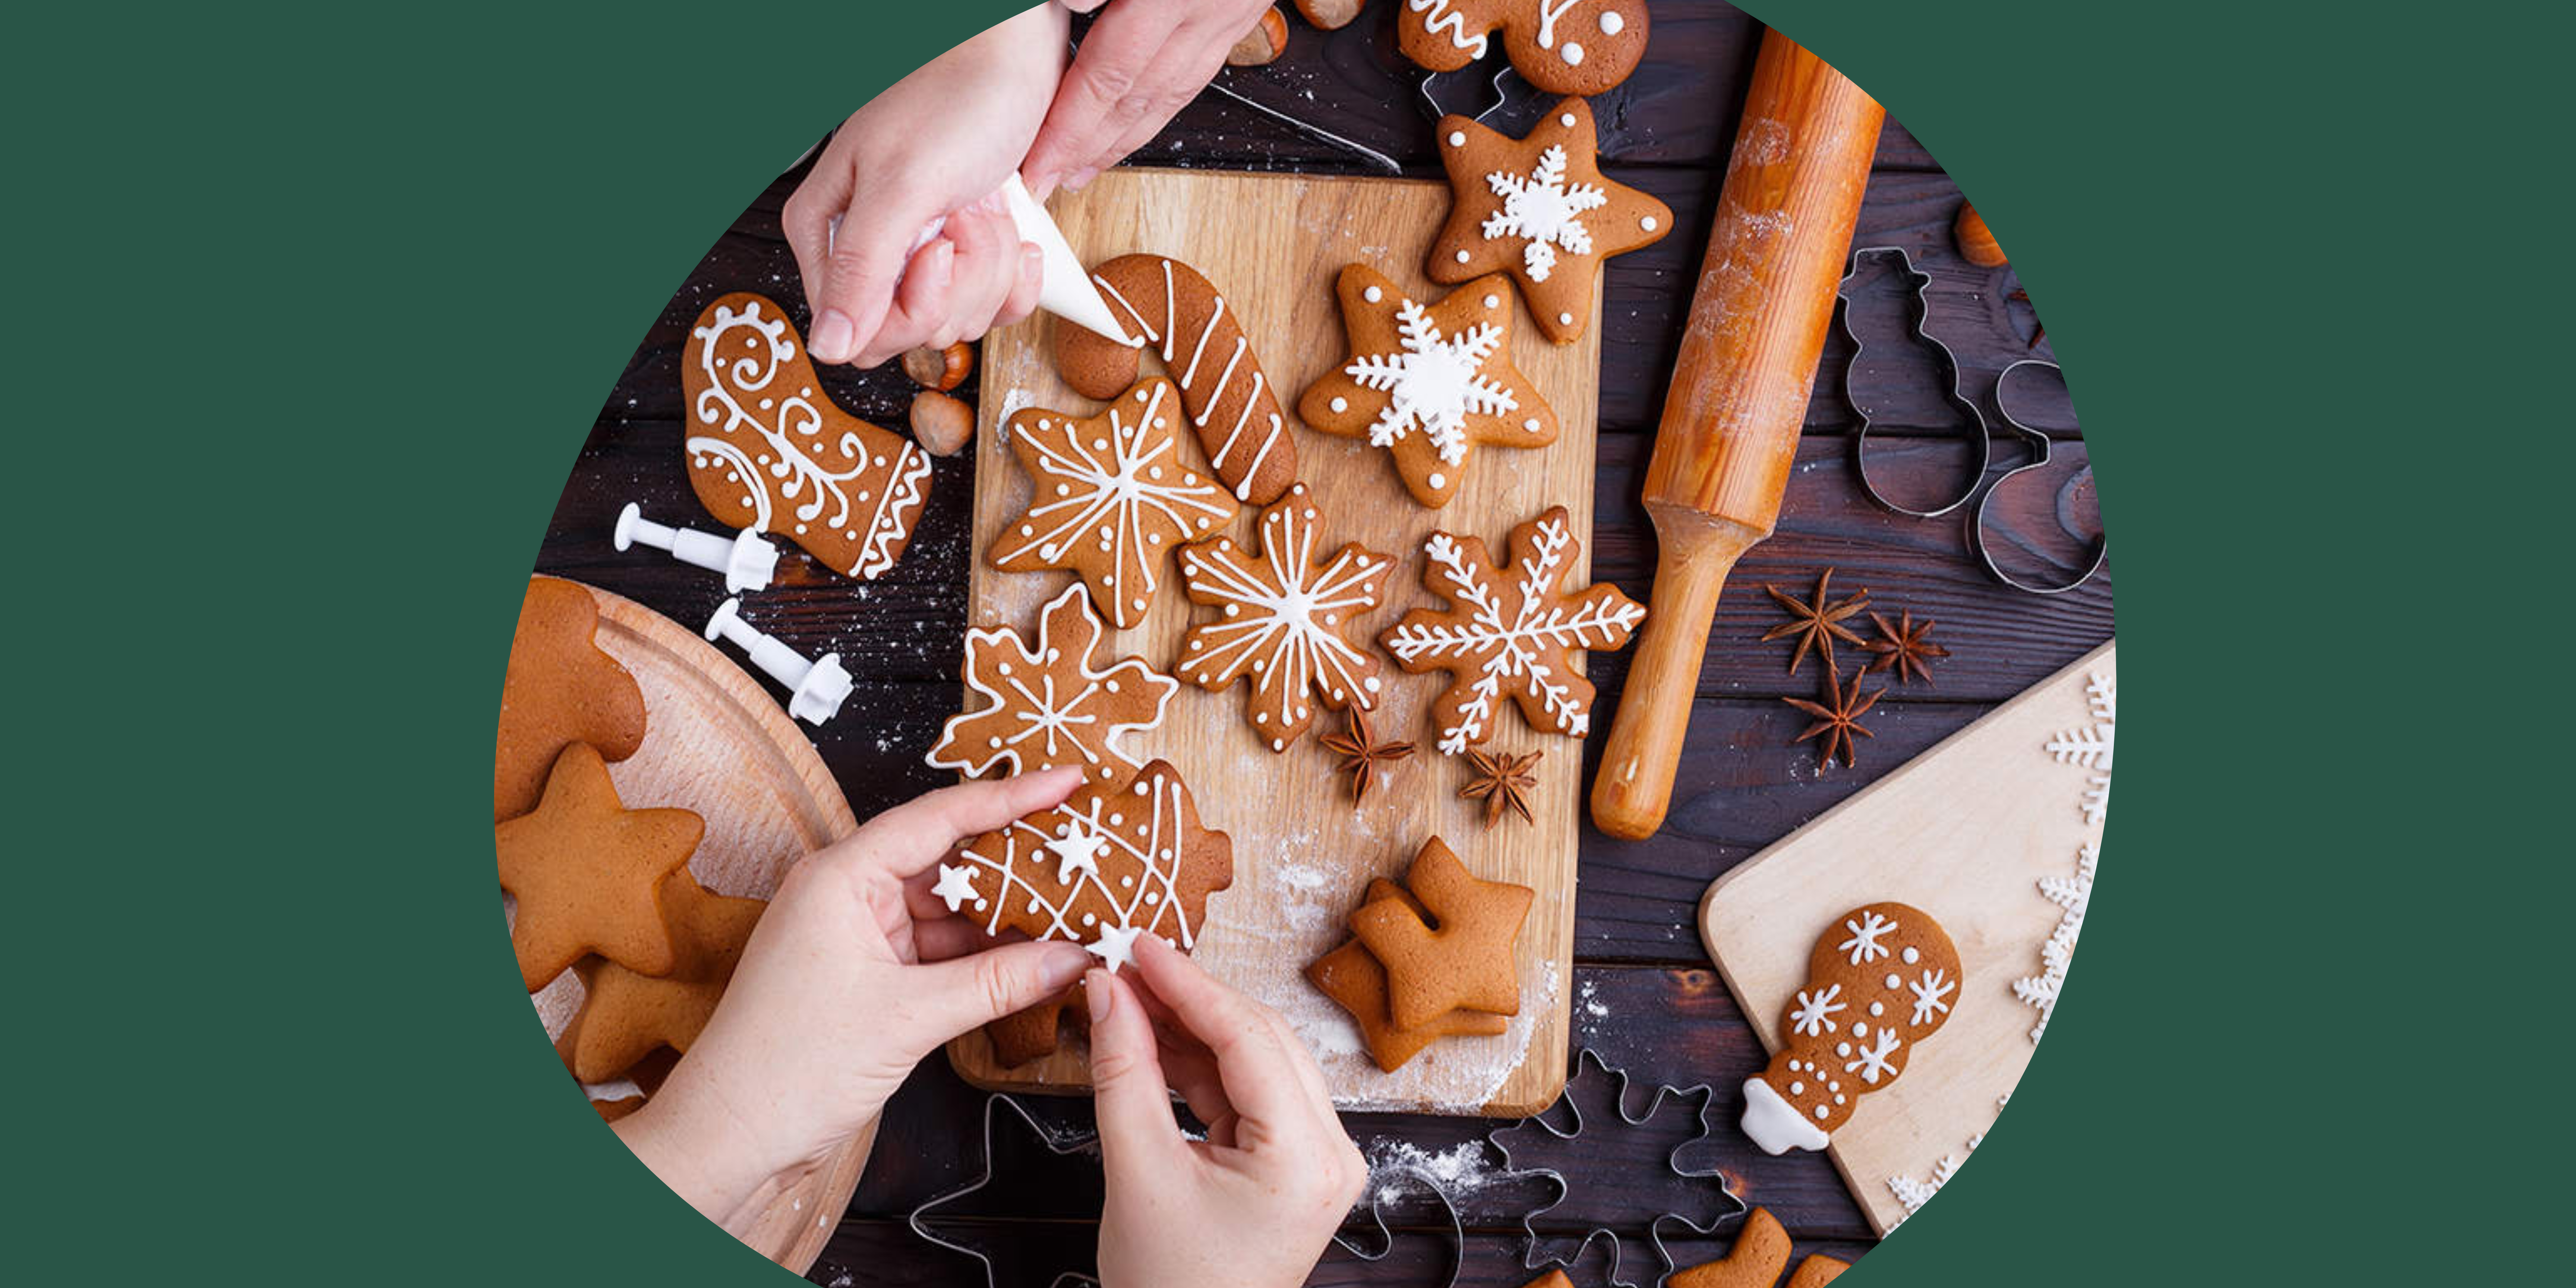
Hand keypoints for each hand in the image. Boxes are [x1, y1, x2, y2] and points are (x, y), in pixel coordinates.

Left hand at [617, 768, 1095, 1231]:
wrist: (731, 1133)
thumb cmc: (786, 1068)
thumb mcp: (907, 1018)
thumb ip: (997, 983)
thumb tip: (1071, 957)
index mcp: (841, 876)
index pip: (941, 817)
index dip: (1011, 796)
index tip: (1067, 781)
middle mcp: (847, 892)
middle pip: (948, 858)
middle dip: (1017, 862)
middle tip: (1083, 852)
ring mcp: (856, 932)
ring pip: (947, 907)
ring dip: (1004, 915)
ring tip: (1070, 914)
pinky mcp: (866, 972)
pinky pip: (936, 948)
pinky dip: (980, 954)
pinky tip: (1029, 959)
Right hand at [782, 4, 1068, 367]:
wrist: (1014, 58)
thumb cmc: (956, 101)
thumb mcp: (901, 184)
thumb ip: (861, 267)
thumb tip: (827, 345)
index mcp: (829, 235)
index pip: (860, 333)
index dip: (911, 307)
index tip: (937, 249)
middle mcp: (871, 253)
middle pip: (912, 331)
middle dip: (959, 281)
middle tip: (963, 215)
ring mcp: (922, 258)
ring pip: (958, 320)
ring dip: (990, 266)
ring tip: (983, 206)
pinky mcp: (970, 260)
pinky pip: (994, 309)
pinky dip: (1017, 275)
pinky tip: (1017, 235)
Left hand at [1022, 0, 1276, 195]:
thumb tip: (1070, 2)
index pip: (1111, 71)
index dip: (1070, 124)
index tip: (1037, 158)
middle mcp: (1208, 5)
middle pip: (1141, 94)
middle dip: (1090, 146)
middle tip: (1051, 182)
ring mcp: (1231, 9)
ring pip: (1175, 89)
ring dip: (1128, 135)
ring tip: (1088, 164)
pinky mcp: (1243, 6)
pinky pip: (1198, 67)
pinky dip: (1163, 100)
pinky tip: (1139, 114)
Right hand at [1088, 935, 1366, 1287]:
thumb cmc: (1169, 1287)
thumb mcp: (1136, 1170)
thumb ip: (1122, 1071)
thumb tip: (1106, 991)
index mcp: (1307, 1158)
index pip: (1248, 1038)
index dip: (1187, 983)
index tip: (1138, 945)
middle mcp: (1332, 1152)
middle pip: (1260, 1041)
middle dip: (1189, 1001)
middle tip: (1126, 967)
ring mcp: (1319, 1159)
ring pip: (1255, 1061)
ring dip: (1192, 1029)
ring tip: (1129, 998)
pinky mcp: (1296, 1164)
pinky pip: (1249, 1093)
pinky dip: (1201, 1067)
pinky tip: (1154, 1040)